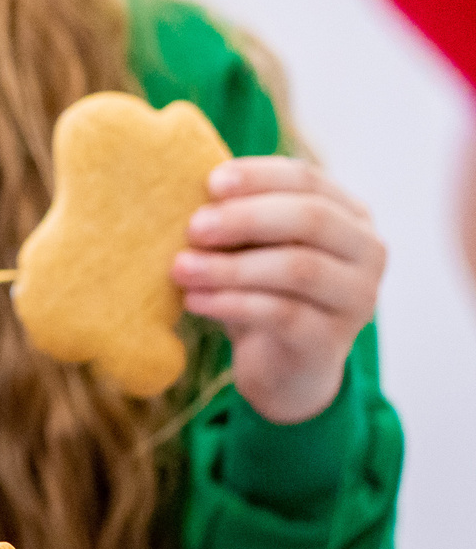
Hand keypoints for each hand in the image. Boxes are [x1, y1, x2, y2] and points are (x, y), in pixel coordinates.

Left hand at [175, 156, 384, 422]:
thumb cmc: (264, 295)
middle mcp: (367, 251)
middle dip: (246, 218)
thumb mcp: (254, 250)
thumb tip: (196, 189)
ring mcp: (357, 297)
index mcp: (350, 216)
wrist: (283, 371)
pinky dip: (232, 304)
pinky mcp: (332, 340)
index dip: (260, 177)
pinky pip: (282, 314)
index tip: (211, 182)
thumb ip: (242, 220)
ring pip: (297, 268)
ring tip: (181, 268)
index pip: (309, 180)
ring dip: (231, 266)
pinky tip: (194, 301)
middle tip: (193, 227)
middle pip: (310, 219)